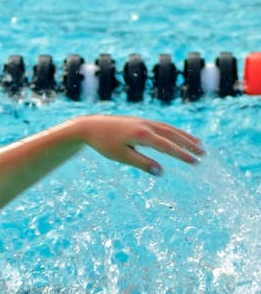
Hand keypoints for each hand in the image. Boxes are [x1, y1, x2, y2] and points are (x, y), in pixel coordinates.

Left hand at [74, 115, 204, 174]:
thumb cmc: (104, 144)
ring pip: (170, 129)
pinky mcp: (140, 121)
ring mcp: (144, 121)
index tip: (196, 162)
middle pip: (173, 135)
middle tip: (204, 154)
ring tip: (199, 144)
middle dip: (189, 145)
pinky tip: (178, 136)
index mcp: (143, 135)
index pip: (168, 146)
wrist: (89, 126)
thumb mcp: (121, 156)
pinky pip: (163, 126)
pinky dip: (174, 132)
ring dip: (185, 136)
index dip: (183, 154)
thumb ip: (142, 164)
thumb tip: (161, 172)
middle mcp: (147, 125)